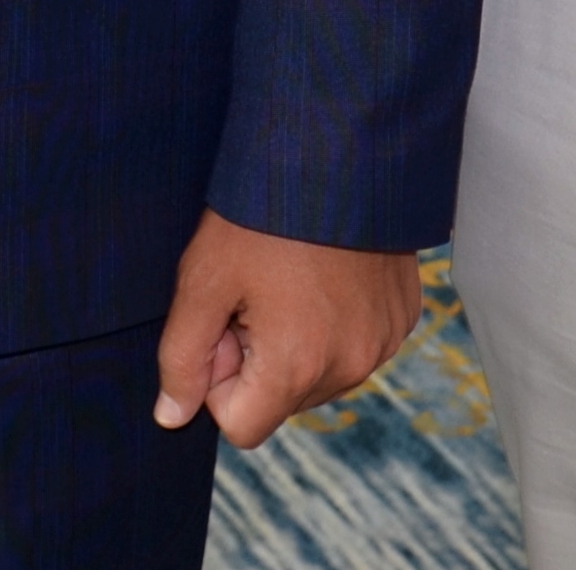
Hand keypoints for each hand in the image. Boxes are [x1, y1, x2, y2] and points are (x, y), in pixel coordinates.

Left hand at [152, 212, 427, 448]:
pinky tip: (324, 272)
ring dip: (297, 343)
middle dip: (259, 359)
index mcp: (297, 367)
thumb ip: (181, 358)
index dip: (219, 379)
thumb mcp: (203, 280)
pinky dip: (334, 321)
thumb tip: (172, 415)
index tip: (224, 322)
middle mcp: (350, 367)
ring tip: (290, 276)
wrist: (335, 148)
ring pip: (319, 375)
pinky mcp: (403, 316)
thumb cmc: (260, 211)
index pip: (241, 426)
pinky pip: (356, 345)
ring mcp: (383, 342)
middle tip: (255, 290)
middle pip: (281, 400)